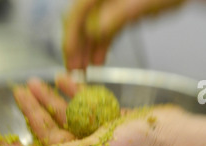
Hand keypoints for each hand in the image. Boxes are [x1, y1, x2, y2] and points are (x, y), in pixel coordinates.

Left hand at [0, 74, 205, 145]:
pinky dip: (74, 93)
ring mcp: (95, 134)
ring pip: (65, 115)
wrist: (168, 133)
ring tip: (34, 82)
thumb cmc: (134, 145)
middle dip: (33, 112)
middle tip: (18, 92)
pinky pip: (84, 105)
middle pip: (51, 130)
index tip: (4, 142)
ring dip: (49, 99)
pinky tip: (64, 80)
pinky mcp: (107, 120)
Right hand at [63, 0, 187, 70]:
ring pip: (92, 28)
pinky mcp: (120, 9)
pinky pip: (105, 29)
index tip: (70, 61)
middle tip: (75, 72)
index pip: (77, 14)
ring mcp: (111, 3)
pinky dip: (101, 46)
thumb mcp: (140, 3)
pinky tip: (99, 61)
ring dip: (88, 51)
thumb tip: (92, 31)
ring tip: (86, 72)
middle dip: (77, 49)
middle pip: (81, 22)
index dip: (71, 39)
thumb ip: (116, 16)